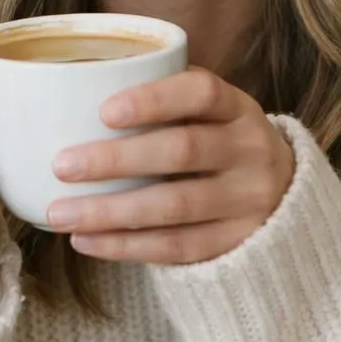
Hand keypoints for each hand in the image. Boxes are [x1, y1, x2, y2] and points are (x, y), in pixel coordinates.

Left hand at [45, 69, 294, 264]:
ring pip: (174, 206)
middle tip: (62, 166)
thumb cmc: (218, 142)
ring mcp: (249, 200)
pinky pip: (177, 248)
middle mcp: (251, 150)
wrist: (281, 195)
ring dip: (110, 212)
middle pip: (183, 151)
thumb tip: (73, 97)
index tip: (104, 112)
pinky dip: (126, 246)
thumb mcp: (208, 114)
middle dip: (116, 160)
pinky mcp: (238, 243)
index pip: (202, 93)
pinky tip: (86, 241)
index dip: (154, 100)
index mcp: (238, 107)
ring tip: (59, 214)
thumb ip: (163, 103)